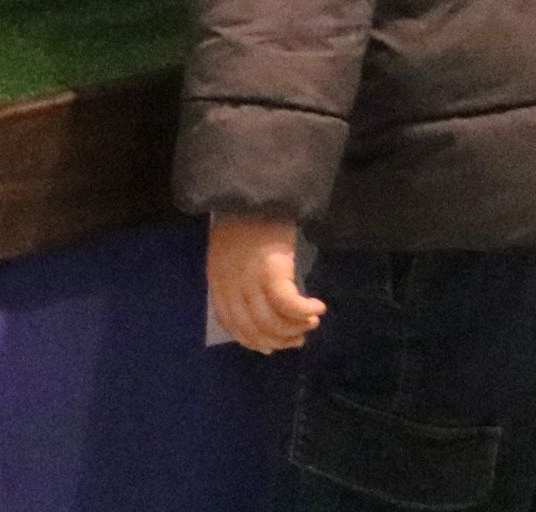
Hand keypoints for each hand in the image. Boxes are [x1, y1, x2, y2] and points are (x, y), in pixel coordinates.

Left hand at [206, 216, 322, 353]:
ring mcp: (249, 276)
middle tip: (298, 338)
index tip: (272, 347)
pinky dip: (304, 311)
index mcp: (217, 279)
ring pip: (272, 321)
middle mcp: (230, 282)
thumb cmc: (245, 220)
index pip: (232, 324)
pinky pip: (288, 303)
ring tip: (310, 322)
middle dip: (279, 340)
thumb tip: (262, 318)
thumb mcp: (231, 255)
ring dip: (295, 329)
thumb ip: (238, 283)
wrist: (252, 190)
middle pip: (253, 328)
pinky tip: (318, 307)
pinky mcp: (271, 267)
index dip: (253, 341)